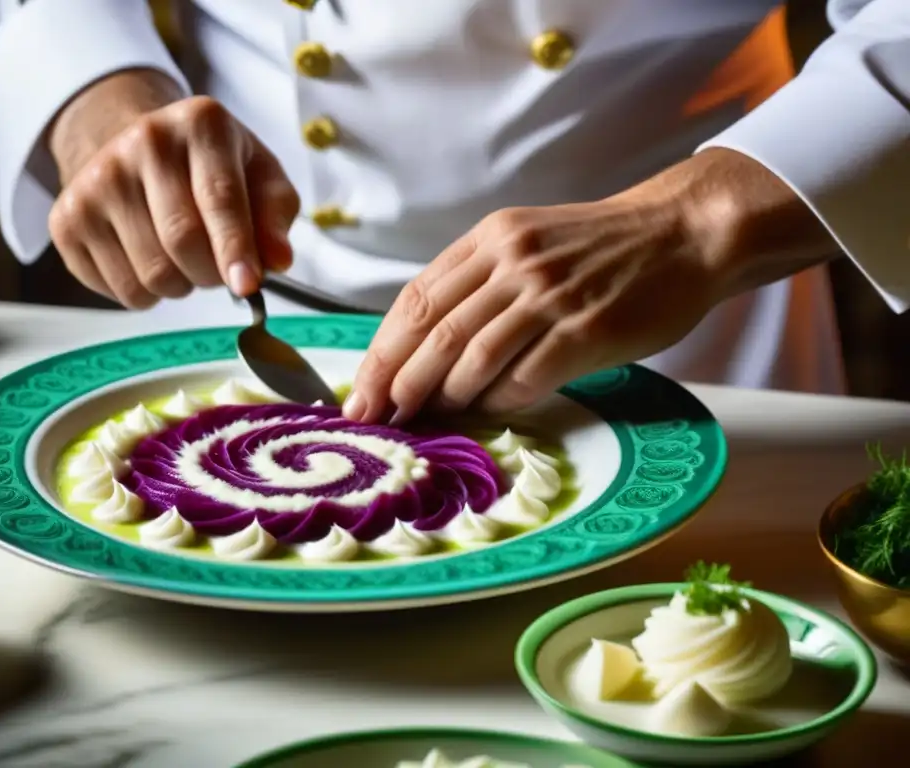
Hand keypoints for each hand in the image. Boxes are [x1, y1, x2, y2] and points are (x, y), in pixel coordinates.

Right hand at [47, 72, 298, 307]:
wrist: (142, 151)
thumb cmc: (216, 170)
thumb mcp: (261, 177)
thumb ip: (275, 217)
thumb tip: (277, 262)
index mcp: (200, 124)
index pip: (218, 197)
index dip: (235, 248)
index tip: (248, 286)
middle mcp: (142, 142)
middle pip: (181, 240)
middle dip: (212, 273)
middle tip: (221, 271)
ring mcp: (96, 179)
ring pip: (150, 275)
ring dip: (181, 286)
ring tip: (184, 259)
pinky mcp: (67, 219)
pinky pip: (119, 290)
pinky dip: (146, 294)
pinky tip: (149, 259)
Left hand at [345, 200, 712, 422]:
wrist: (684, 233)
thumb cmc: (601, 248)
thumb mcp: (529, 242)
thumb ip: (480, 281)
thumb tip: (425, 346)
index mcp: (493, 239)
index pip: (416, 299)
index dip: (382, 351)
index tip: (361, 390)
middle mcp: (514, 262)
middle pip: (435, 333)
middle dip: (396, 384)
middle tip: (376, 419)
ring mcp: (550, 295)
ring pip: (472, 358)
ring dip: (442, 397)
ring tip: (425, 421)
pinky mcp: (586, 329)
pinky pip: (525, 377)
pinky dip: (498, 401)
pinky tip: (488, 411)